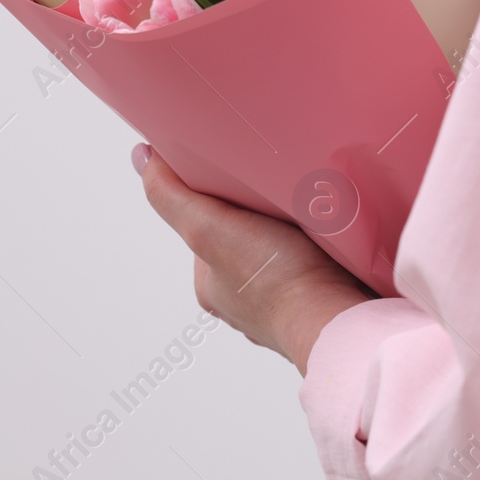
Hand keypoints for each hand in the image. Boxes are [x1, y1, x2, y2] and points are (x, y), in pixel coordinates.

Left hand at [134, 144, 374, 374]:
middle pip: (244, 240)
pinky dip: (322, 256)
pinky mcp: (321, 305)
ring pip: (281, 258)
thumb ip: (172, 195)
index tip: (240, 180)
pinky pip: (316, 272)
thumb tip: (141, 158)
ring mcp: (283, 308)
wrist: (337, 322)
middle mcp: (243, 303)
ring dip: (294, 237)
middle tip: (280, 194)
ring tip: (310, 217)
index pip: (206, 227)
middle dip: (260, 218)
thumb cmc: (274, 281)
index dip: (219, 199)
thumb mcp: (207, 227)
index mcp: (212, 286)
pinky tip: (332, 243)